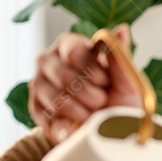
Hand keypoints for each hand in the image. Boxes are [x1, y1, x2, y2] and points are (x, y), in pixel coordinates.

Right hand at [28, 23, 140, 142]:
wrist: (109, 131)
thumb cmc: (119, 100)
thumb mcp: (126, 80)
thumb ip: (120, 55)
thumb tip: (122, 29)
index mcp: (70, 45)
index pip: (74, 52)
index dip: (93, 71)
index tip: (105, 82)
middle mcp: (49, 60)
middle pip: (64, 77)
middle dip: (91, 96)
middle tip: (102, 101)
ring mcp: (39, 84)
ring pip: (57, 100)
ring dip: (83, 113)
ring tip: (94, 115)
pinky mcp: (36, 109)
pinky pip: (50, 121)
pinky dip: (69, 128)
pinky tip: (79, 128)